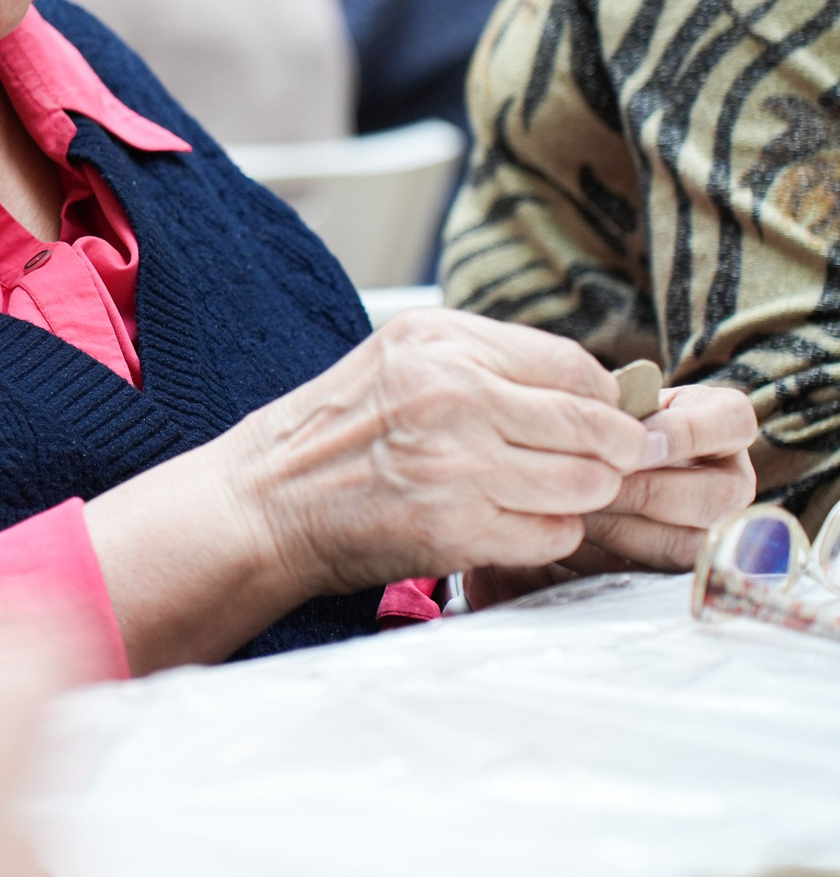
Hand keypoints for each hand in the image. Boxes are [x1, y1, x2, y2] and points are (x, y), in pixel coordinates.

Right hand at [233, 309, 649, 598]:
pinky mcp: (455, 526)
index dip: (607, 400)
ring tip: (544, 495)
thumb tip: (594, 388)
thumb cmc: (333, 434)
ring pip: (586, 484)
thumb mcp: (400, 360)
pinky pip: (554, 534)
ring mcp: (456, 463)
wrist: (263, 501)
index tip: (602, 419)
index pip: (577, 366)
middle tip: (602, 465)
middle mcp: (452, 394)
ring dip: (581, 498)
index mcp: (441, 341)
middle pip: (595, 427)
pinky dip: (546, 535)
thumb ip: (488, 361)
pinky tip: (511, 523)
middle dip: (613, 453)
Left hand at [464, 382, 757, 606]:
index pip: (731, 423)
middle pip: (713, 498)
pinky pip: (655, 573)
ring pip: (685, 544)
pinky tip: (572, 535)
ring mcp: (718, 530)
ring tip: (573, 509)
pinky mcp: (683, 568)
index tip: (632, 438)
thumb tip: (607, 425)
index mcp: (725, 425)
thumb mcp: (616, 403)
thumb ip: (621, 411)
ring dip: (622, 528)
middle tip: (589, 482)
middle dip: (643, 491)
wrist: (585, 464)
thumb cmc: (602, 423)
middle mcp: (734, 482)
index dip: (683, 434)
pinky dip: (607, 556)